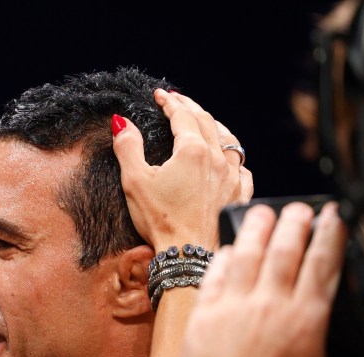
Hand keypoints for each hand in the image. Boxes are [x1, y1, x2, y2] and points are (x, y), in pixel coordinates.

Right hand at [113, 89, 252, 250]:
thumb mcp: (135, 181)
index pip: (182, 115)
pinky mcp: (239, 196)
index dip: (170, 102)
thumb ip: (128, 147)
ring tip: (207, 122)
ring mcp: (233, 177)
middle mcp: (217, 158)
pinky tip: (230, 161)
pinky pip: (243, 169)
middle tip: (179, 101)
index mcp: (192, 150)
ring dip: (216, 127)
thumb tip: (121, 122)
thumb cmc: (160, 220)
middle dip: (191, 108)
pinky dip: (234, 159)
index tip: (160, 95)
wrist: (189, 254)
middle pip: (207, 122)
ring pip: (229, 141)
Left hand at [163, 202, 346, 356]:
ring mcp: (234, 306)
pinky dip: (226, 256)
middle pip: (286, 250)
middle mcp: (271, 305)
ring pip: (249, 253)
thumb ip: (314, 330)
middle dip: (296, 222)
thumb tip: (315, 309)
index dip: (329, 234)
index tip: (332, 216)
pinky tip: (231, 248)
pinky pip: (216, 274)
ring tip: (264, 213)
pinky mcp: (204, 313)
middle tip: (299, 208)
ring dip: (259, 228)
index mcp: (305, 319)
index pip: (322, 264)